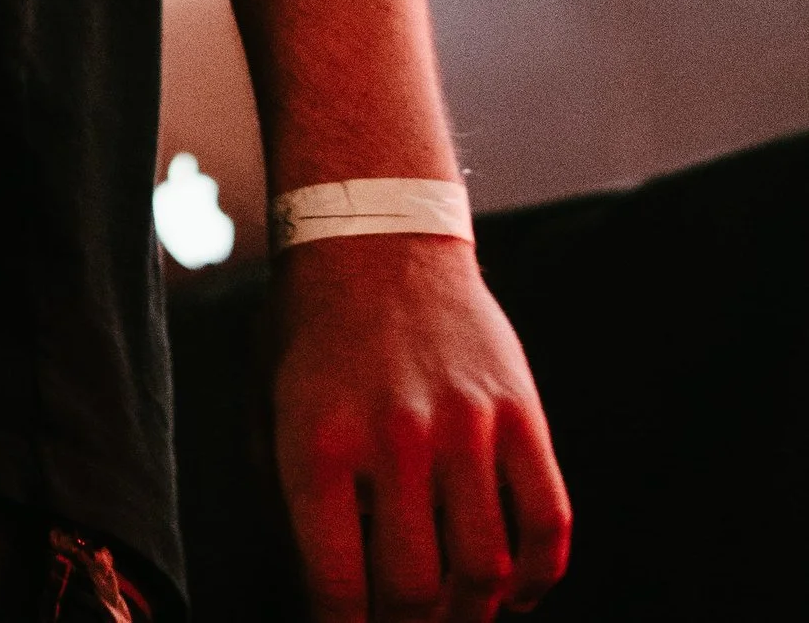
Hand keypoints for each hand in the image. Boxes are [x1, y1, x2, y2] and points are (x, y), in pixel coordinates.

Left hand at [270, 235, 570, 621]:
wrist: (376, 233)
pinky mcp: (519, 411)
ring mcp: (465, 424)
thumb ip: (286, 502)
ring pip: (486, 572)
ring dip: (474, 615)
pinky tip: (516, 590)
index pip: (338, 589)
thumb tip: (322, 596)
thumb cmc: (312, 332)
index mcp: (320, 442)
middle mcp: (394, 437)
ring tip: (458, 616)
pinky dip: (539, 578)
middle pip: (416, 593)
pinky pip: (549, 524)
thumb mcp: (269, 407)